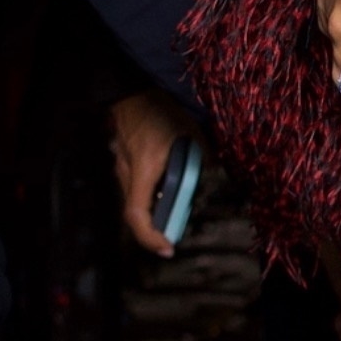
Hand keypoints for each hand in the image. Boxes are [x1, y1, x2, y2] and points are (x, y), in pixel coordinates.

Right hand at [108, 88, 201, 254]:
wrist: (131, 92)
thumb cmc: (160, 111)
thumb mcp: (189, 132)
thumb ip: (203, 157)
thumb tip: (218, 179)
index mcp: (143, 170)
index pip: (138, 214)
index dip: (150, 237)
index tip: (168, 248)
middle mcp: (127, 174)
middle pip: (135, 214)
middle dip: (155, 231)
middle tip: (174, 240)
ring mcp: (121, 170)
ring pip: (135, 203)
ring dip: (153, 215)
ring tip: (174, 218)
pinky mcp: (124, 165)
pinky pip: (136, 191)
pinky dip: (150, 200)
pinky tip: (166, 194)